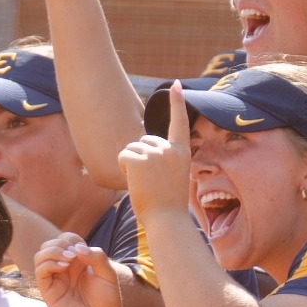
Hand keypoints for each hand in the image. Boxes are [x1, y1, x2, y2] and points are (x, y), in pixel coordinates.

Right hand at [35, 234, 124, 306]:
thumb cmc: (107, 301)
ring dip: (52, 251)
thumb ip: (97, 256)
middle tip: (74, 254)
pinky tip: (63, 267)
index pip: (66, 239)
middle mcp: (65, 269)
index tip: (82, 250)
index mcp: (79, 262)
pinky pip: (40, 271)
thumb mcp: (108, 274)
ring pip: (40, 255)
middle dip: (60, 243)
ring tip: (68, 260)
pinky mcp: (49, 291)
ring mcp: (55, 279)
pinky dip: (49, 263)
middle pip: (50, 244)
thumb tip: (76, 248)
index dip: (71, 238)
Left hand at [118, 81, 193, 220]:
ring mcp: (155, 153)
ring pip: (132, 148)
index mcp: (182, 152)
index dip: (177, 102)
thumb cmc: (168, 204)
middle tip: (151, 181)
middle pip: (145, 140)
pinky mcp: (139, 160)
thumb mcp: (173, 175)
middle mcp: (170, 148)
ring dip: (132, 164)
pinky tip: (135, 181)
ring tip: (145, 183)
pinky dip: (124, 168)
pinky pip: (123, 156)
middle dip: (141, 157)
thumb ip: (164, 159)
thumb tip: (144, 147)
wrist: (167, 220)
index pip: (180, 122)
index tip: (175, 85)